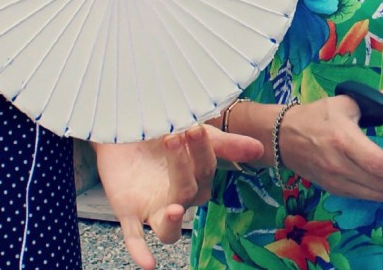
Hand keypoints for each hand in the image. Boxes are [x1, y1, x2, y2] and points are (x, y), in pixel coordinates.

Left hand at [95, 124, 263, 269]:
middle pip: (189, 193)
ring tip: (175, 209)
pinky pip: (135, 237)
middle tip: (174, 136)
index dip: (202, 150)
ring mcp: (154, 207)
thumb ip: (223, 144)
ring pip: (169, 227)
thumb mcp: (191, 130)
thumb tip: (259, 148)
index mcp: (197, 179)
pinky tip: (149, 265)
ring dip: (173, 222)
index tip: (194, 126)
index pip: (207, 169)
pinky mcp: (128, 211)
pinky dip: (140, 251)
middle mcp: (179, 198)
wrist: (122, 126)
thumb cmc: (163, 129)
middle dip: (183, 166)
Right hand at [277, 79, 382, 200]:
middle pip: (380, 183)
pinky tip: (379, 178)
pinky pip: (362, 197)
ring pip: (374, 195)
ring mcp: (335, 181)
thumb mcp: (350, 101)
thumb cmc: (319, 115)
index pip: (378, 163)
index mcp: (344, 139)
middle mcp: (339, 164)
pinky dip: (376, 191)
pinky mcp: (332, 190)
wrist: (284, 136)